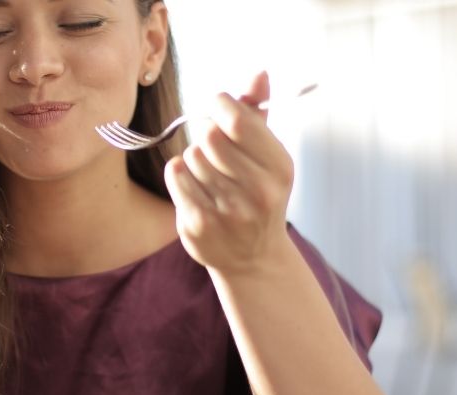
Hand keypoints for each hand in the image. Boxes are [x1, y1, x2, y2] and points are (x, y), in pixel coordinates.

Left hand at [164, 70, 295, 276]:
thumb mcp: (268, 156)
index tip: (218, 108)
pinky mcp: (199, 225)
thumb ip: (259, 114)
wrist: (253, 258)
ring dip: (195, 157)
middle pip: (209, 136)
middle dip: (206, 132)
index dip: (220, 105)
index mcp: (279, 168)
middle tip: (212, 143)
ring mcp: (228, 211)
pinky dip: (180, 174)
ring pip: (191, 155)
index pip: (237, 120)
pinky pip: (176, 174)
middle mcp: (258, 192)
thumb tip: (259, 73)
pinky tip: (195, 186)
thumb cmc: (258, 194)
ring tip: (210, 174)